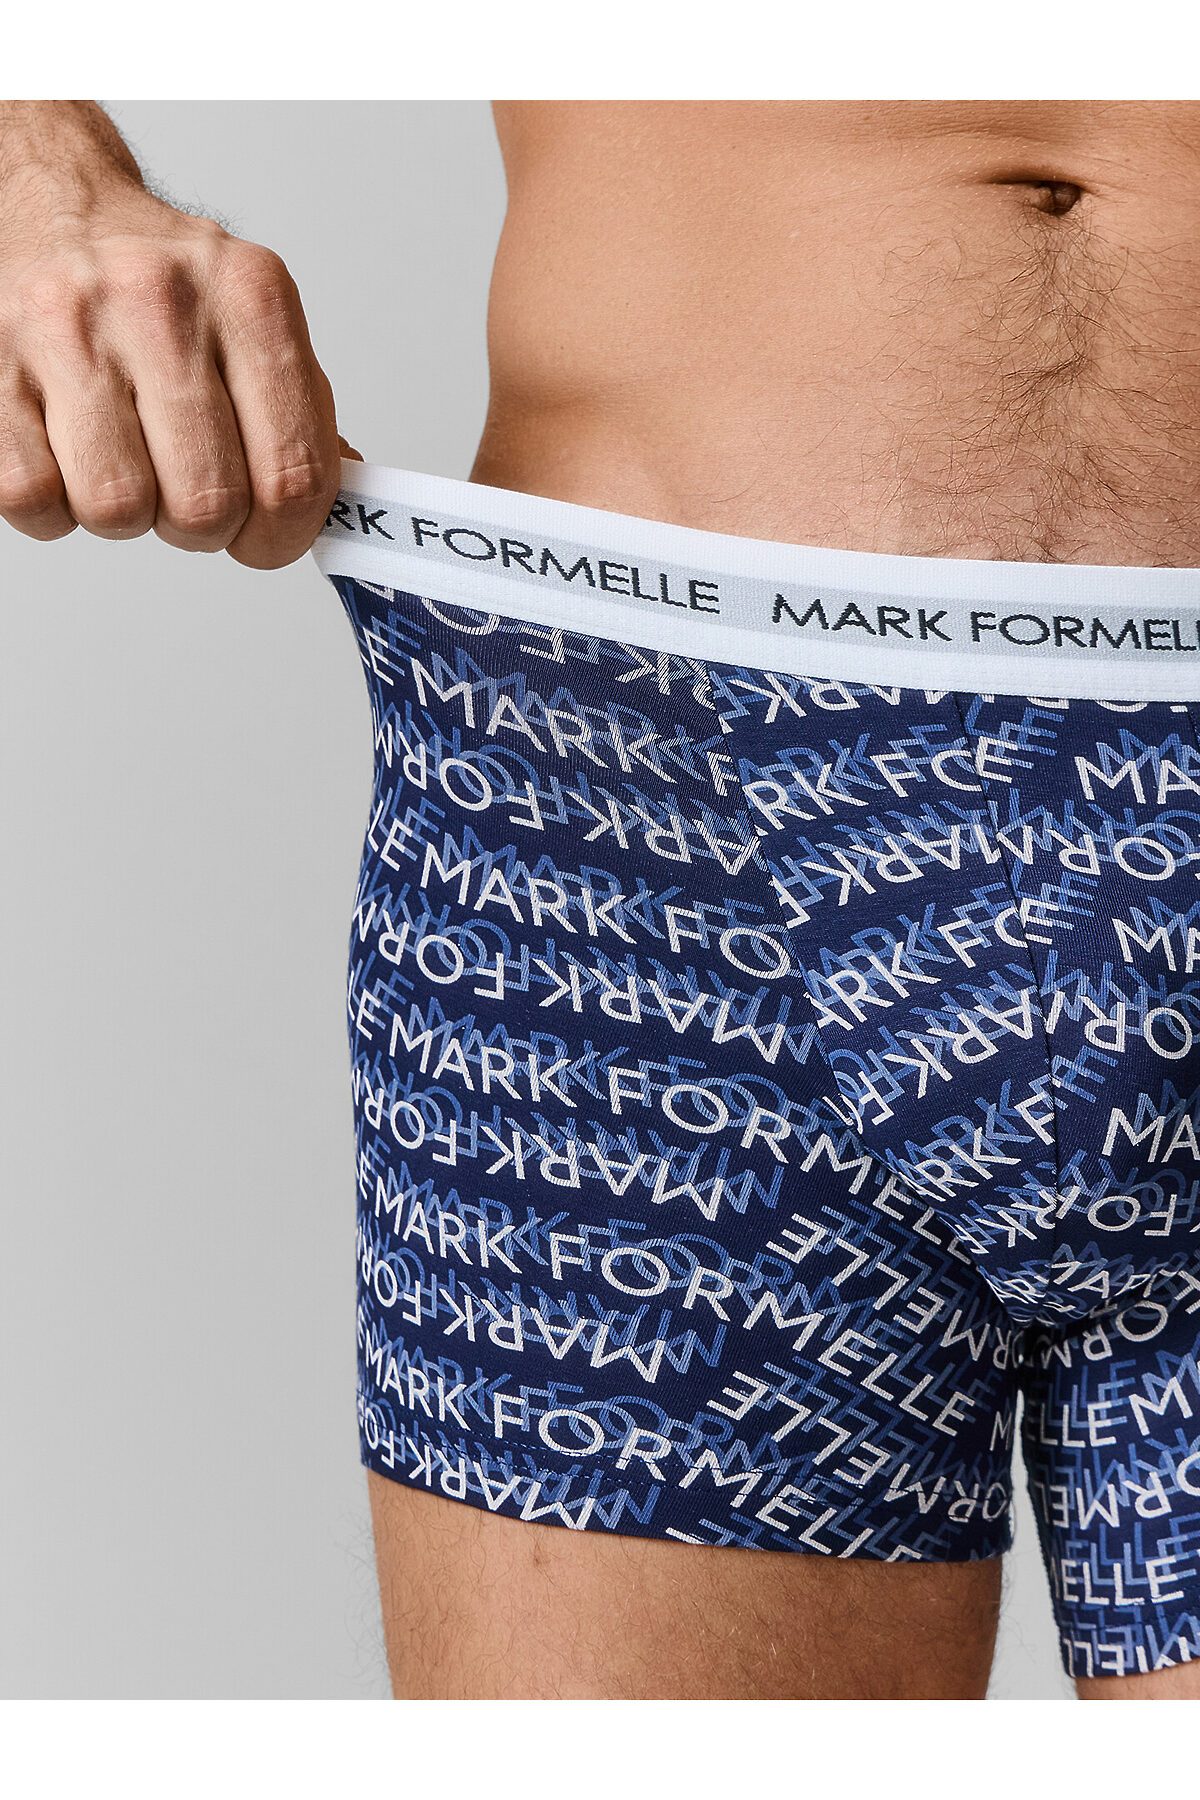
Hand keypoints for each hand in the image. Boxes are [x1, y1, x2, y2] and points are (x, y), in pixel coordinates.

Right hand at [1, 181, 351, 567]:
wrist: (56, 206)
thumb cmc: (160, 287)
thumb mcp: (254, 323)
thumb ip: (304, 415)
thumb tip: (348, 508)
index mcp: (248, 297)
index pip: (295, 472)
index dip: (282, 537)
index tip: (265, 539)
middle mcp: (159, 301)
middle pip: (207, 503)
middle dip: (201, 527)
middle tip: (185, 494)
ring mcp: (66, 329)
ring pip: (117, 507)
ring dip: (124, 513)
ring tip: (123, 460)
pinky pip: (31, 497)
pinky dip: (52, 505)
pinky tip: (65, 456)